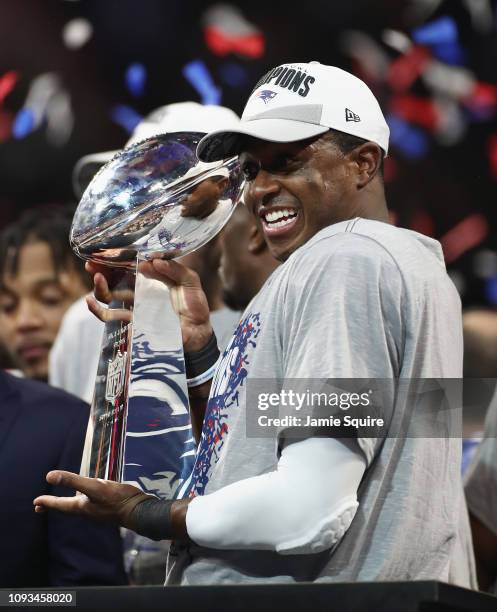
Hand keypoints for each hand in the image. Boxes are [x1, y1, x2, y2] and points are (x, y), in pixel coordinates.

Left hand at [33, 470, 149, 528]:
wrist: (138, 510)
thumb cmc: (116, 499)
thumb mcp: (93, 487)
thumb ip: (72, 481)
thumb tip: (49, 476)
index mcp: (80, 507)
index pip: (59, 504)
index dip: (47, 502)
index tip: (35, 503)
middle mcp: (86, 510)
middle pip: (65, 509)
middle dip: (52, 507)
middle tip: (39, 508)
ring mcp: (96, 510)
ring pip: (75, 508)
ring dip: (64, 505)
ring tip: (59, 502)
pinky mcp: (106, 506)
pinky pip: (86, 505)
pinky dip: (78, 502)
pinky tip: (85, 498)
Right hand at [85, 259, 211, 352]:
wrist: (199, 331)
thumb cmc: (194, 305)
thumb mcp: (190, 280)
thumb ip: (175, 268)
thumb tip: (153, 261)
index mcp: (150, 278)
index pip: (128, 265)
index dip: (115, 258)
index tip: (104, 250)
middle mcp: (139, 290)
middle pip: (112, 278)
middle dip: (99, 269)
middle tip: (91, 263)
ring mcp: (134, 306)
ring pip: (108, 295)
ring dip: (99, 286)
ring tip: (98, 277)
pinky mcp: (134, 321)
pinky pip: (111, 317)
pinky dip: (98, 311)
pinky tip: (90, 302)